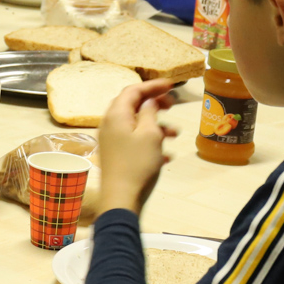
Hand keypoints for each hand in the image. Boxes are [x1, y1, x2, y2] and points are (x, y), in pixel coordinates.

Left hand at [95, 79, 177, 215]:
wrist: (120, 198)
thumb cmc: (137, 163)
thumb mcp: (150, 134)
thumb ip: (149, 112)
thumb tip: (148, 102)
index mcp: (116, 114)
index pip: (133, 90)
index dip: (153, 85)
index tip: (171, 85)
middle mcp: (109, 124)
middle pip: (132, 105)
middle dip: (154, 104)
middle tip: (172, 105)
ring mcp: (110, 140)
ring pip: (135, 125)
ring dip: (155, 126)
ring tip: (174, 134)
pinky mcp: (114, 155)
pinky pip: (133, 142)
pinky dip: (149, 142)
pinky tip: (165, 156)